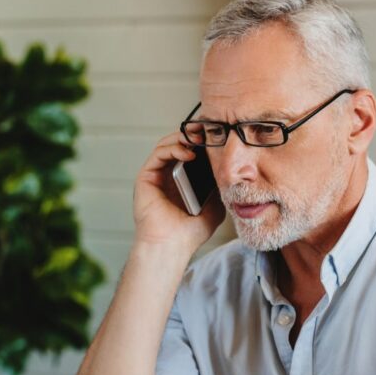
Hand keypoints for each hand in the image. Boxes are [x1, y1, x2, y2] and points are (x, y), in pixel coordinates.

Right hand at [133, 133, 224, 252]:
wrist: (173, 245)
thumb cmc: (190, 232)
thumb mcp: (215, 205)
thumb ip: (218, 186)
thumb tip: (230, 168)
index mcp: (182, 180)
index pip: (191, 152)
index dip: (202, 140)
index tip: (217, 133)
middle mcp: (167, 175)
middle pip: (178, 144)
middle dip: (193, 133)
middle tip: (208, 129)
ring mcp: (155, 176)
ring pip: (166, 145)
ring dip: (183, 137)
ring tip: (199, 138)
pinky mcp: (145, 177)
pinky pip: (158, 154)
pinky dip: (173, 148)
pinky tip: (188, 152)